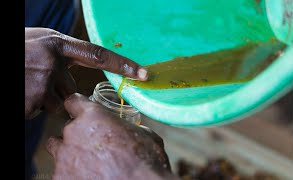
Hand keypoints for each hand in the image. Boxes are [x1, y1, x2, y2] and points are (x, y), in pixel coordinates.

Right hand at [25, 27, 147, 118]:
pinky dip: (29, 107)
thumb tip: (72, 79)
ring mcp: (41, 82)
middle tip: (31, 80)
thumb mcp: (35, 44)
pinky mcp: (31, 101)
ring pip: (56, 104)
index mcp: (55, 43)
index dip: (122, 64)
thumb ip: (57, 57)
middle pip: (70, 90)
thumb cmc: (12, 52)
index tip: (144, 73)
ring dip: (41, 100)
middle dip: (56, 92)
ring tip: (22, 86)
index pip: (98, 54)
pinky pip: (38, 111)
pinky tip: (18, 93)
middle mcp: (52, 61)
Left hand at [46, 93, 177, 179]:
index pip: (73, 102)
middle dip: (77, 135)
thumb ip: (128, 128)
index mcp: (92, 116)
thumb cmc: (144, 162)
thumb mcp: (144, 135)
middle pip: (66, 128)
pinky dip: (71, 174)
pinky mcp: (60, 178)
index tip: (81, 113)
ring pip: (57, 150)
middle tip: (93, 145)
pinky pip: (61, 172)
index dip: (78, 107)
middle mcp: (73, 133)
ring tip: (87, 163)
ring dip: (69, 153)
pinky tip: (88, 177)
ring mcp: (63, 158)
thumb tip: (128, 132)